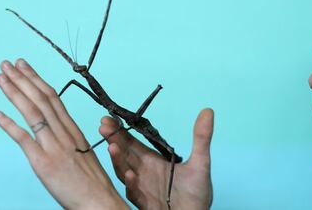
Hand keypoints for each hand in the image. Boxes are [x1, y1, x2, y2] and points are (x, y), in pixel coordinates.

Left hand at [0, 59, 128, 209]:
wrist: (99, 201)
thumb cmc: (92, 182)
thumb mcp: (83, 154)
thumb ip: (68, 140)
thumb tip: (54, 132)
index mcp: (74, 130)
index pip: (54, 98)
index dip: (37, 80)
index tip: (25, 67)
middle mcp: (65, 134)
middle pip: (43, 100)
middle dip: (24, 79)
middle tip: (8, 63)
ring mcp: (55, 147)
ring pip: (34, 113)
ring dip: (15, 92)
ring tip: (2, 77)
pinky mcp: (44, 163)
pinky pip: (25, 139)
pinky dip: (10, 125)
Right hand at [99, 108, 213, 209]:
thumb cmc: (197, 193)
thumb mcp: (201, 162)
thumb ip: (201, 137)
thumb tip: (208, 111)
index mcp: (152, 161)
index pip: (132, 142)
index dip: (121, 130)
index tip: (109, 118)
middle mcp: (143, 172)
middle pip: (124, 153)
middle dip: (114, 139)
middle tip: (103, 125)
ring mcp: (142, 188)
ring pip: (125, 171)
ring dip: (118, 159)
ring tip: (113, 146)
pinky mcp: (145, 203)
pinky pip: (135, 194)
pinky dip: (132, 184)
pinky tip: (131, 174)